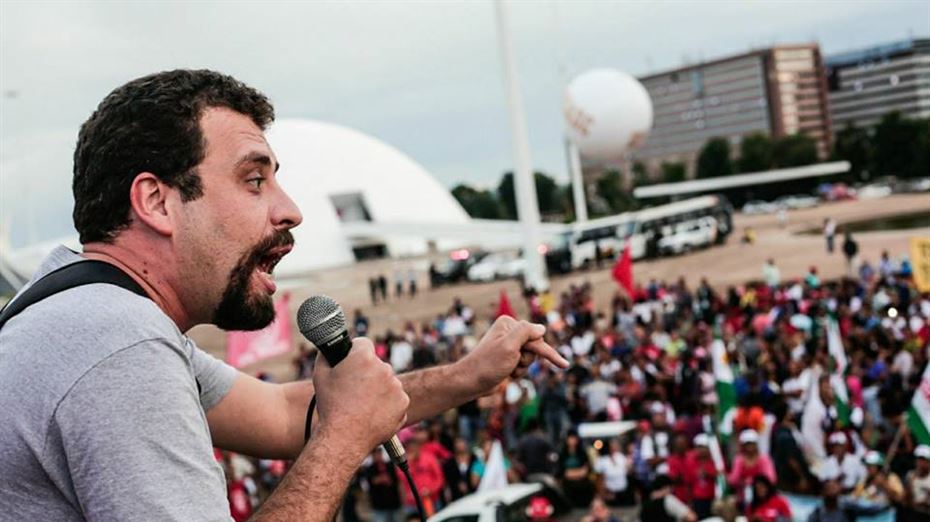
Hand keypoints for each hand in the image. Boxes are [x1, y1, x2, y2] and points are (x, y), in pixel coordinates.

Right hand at [312, 338, 408, 458]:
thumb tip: (329, 349)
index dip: (355, 351)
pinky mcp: (403, 402)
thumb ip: (326, 356)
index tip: (352, 360)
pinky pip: (395, 398)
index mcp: (364, 358)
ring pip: (387, 382)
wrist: (345, 436)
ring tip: (362, 405)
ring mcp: (396, 385)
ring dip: (378, 389)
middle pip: (376, 365)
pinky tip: (373, 413)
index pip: (363, 343)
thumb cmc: (330, 406)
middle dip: (367, 373)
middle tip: (354, 389)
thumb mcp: (320, 375)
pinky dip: (387, 404)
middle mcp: (384, 368)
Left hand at [460, 316, 568, 392]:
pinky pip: (524, 365)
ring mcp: (509, 346)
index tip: (564, 364)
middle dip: (528, 359)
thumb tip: (542, 327)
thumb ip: (526, 332)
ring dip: (523, 367)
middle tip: (513, 364)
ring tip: (507, 370)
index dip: (544, 351)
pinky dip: (518, 372)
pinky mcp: (508, 358)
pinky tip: (506, 374)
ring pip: (531, 357)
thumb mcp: (508, 346)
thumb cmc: (488, 364)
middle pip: (535, 346)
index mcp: (509, 324)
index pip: (536, 336)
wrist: (471, 382)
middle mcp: (509, 333)